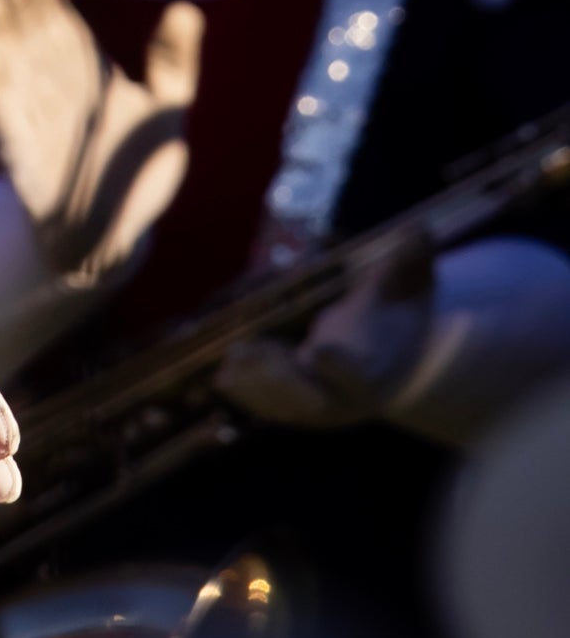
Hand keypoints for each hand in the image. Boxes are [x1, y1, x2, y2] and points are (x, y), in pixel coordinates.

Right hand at [0, 0, 202, 287]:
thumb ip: (173, 62)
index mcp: (80, 71)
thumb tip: (187, 9)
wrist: (113, 231)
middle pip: (26, 39)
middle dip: (15, 9)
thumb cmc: (137, 165)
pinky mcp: (21, 152)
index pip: (55, 24)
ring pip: (7, 68)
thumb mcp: (167, 110)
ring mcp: (31, 117)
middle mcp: (48, 86)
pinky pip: (2, 114)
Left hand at [219, 230, 437, 429]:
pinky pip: (271, 407)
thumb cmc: (395, 312)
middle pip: (314, 396)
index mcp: (378, 368)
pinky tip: (220, 377)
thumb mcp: (407, 287)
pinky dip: (247, 395)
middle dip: (281, 377)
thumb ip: (407, 263)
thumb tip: (416, 230)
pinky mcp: (299, 407)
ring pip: (286, 406)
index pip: (361, 369)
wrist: (393, 353)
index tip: (320, 349)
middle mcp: (350, 396)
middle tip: (247, 350)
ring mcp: (323, 406)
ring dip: (256, 385)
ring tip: (229, 360)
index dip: (341, 363)